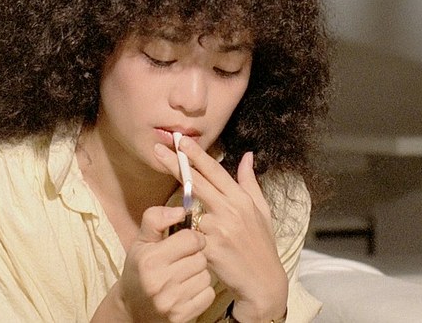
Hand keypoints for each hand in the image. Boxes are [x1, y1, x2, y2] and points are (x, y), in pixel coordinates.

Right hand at [92, 206, 214, 322]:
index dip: (191, 238)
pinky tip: (187, 290)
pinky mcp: (181, 316)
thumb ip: (156, 219)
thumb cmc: (139, 270)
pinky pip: (208, 295)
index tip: (185, 243)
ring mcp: (170, 302)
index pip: (191, 239)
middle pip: (201, 258)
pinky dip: (202, 292)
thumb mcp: (141, 242)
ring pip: (206, 276)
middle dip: (195, 257)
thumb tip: (181, 210)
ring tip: (184, 276)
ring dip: (199, 274)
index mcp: (149, 260)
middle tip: (182, 262)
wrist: (131, 310)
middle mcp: (159, 282)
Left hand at [154, 140, 287, 321]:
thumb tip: (247, 156)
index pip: (215, 171)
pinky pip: (191, 235)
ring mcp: (220, 229)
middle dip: (175, 164)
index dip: (196, 155)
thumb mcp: (262, 211)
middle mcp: (231, 210)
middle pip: (197, 182)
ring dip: (182, 209)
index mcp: (242, 199)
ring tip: (186, 217)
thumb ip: (250, 183)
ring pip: (191, 210)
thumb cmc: (262, 245)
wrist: (264, 281)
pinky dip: (187, 235)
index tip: (181, 140)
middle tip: (157, 148)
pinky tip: (189, 240)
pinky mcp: (211, 248)